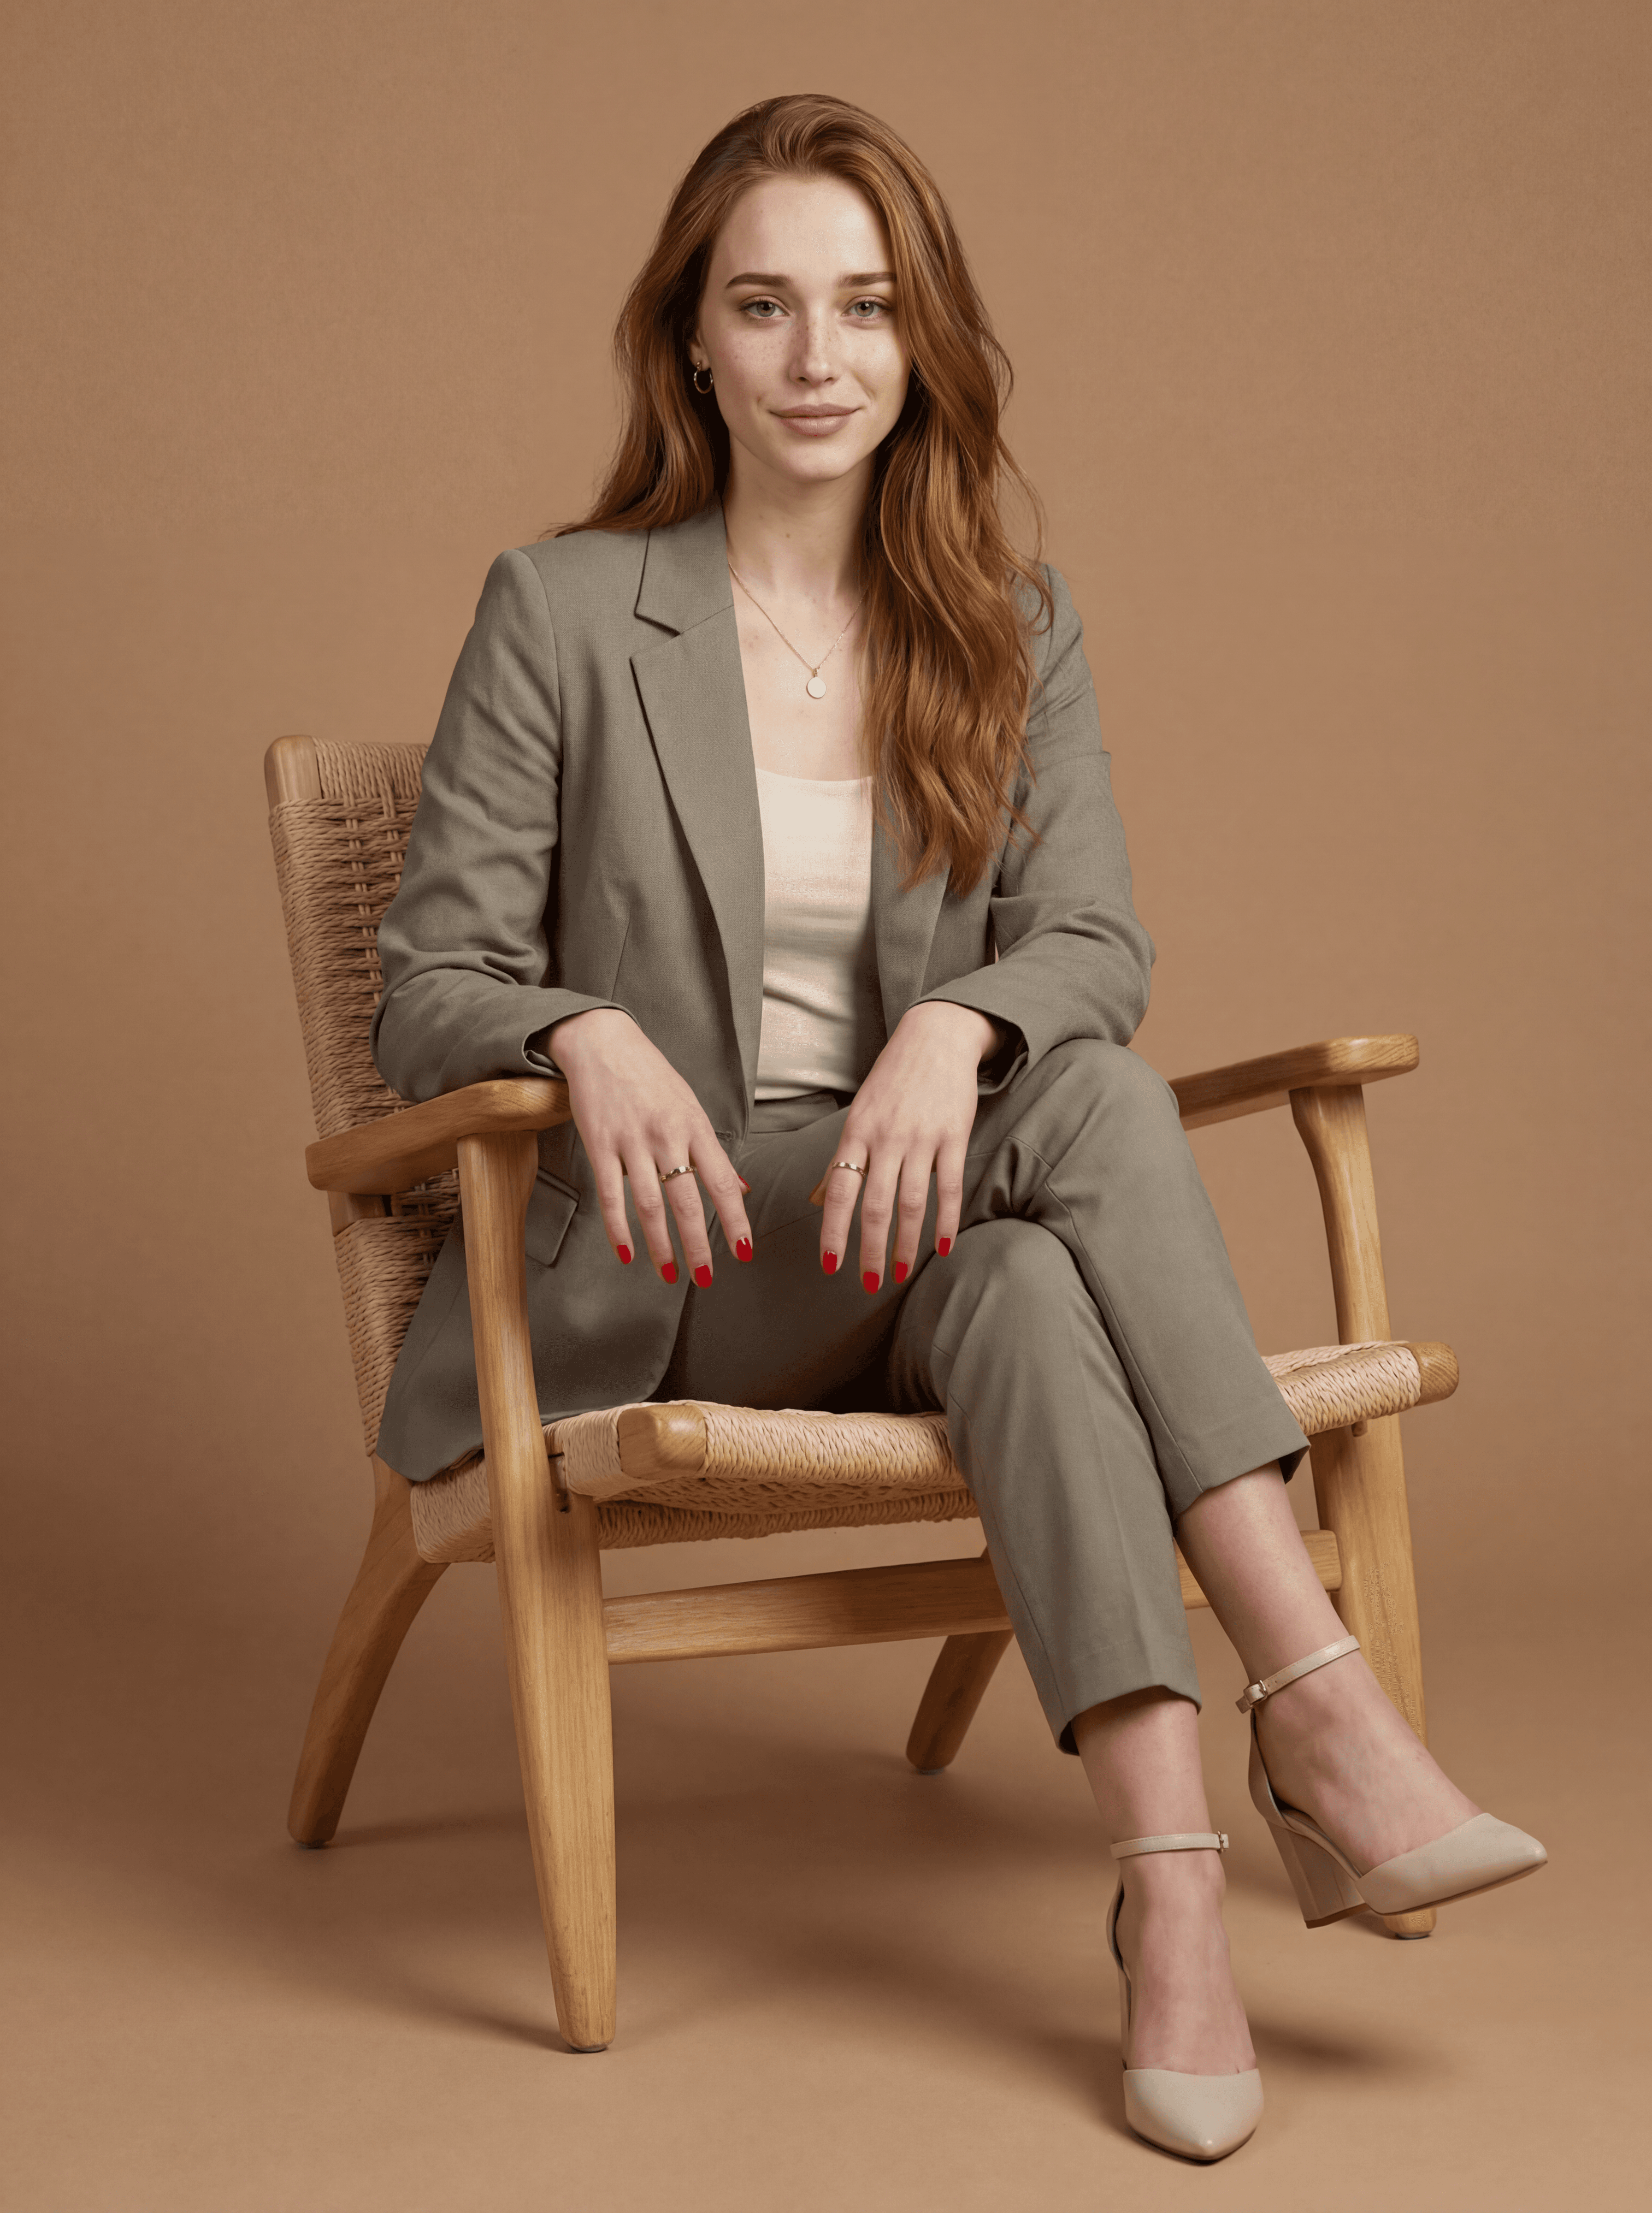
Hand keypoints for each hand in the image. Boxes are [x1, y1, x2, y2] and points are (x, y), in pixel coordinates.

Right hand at [542, 1009, 751, 1284]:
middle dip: (698, 1245)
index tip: (745, 1252)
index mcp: (696, 1127)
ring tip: (669, 1275)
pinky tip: (626, 1254)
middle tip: (705, 1278)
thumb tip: (741, 1187)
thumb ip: (712, 1151)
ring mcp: (632, 1141)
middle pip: (687, 1201)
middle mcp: (667, 1136)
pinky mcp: (600, 1144)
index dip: (735, 1221)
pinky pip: (611, 1195)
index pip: (723, 1182)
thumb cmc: (652, 1077)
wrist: (604, 1042)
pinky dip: (618, 1229)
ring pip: (650, 1205)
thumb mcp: (690, 1107)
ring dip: (661, 1246)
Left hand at [817, 1002, 999, 1289]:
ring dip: (905, 1244)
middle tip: (869, 1284)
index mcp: (856, 1133)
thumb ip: (845, 1157)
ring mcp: (922, 1138)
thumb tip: (818, 1198)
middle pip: (875, 1206)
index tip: (830, 1265)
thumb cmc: (893, 1080)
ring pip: (911, 1203)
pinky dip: (947, 1221)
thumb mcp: (860, 1112)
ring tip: (899, 1273)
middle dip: (870, 1250)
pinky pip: (949, 1187)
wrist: (936, 1038)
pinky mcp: (954, 1136)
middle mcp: (887, 1137)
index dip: (833, 1231)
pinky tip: (943, 1247)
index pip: (839, 1191)